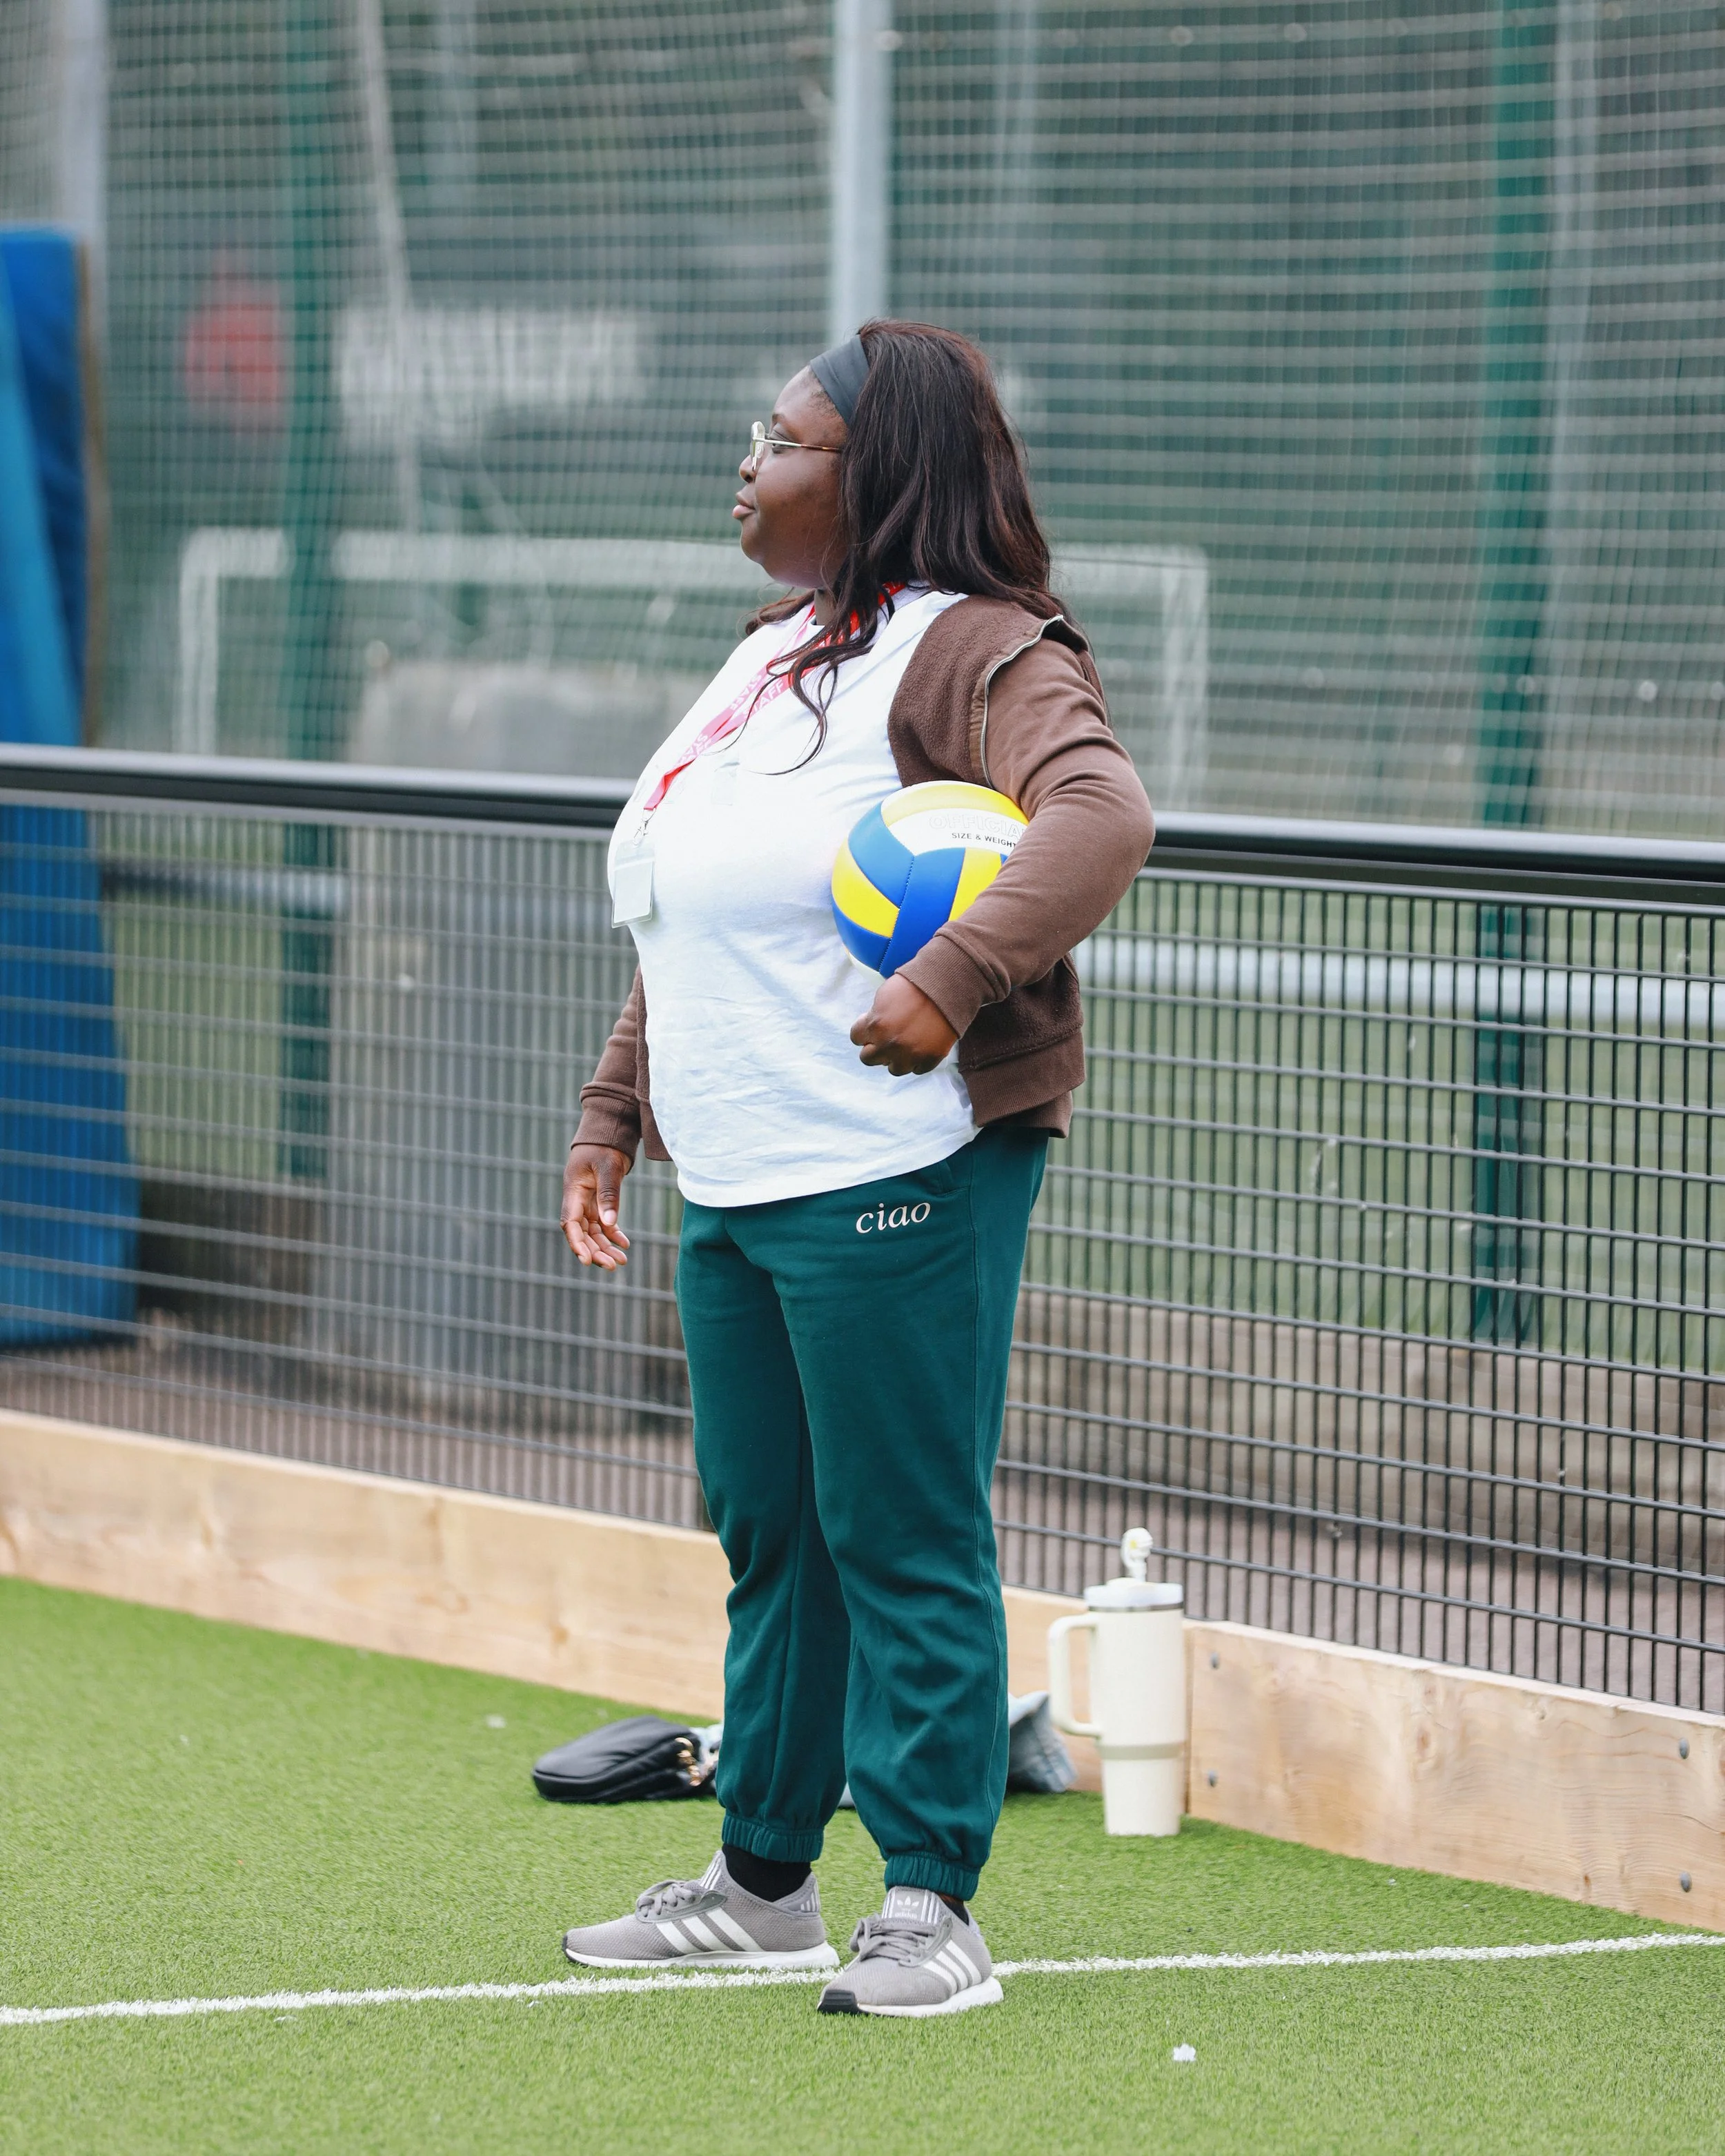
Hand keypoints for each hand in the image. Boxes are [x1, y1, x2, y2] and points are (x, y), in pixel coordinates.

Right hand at [561, 1144, 631, 1268]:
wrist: (609, 1131)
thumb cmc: (605, 1146)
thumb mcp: (608, 1168)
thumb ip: (608, 1195)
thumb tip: (609, 1224)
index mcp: (573, 1190)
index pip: (571, 1223)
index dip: (577, 1243)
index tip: (587, 1261)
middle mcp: (578, 1198)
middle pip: (582, 1232)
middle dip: (595, 1250)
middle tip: (613, 1266)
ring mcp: (588, 1200)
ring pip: (593, 1230)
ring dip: (605, 1246)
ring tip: (622, 1261)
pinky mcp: (599, 1200)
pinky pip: (603, 1222)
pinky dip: (613, 1234)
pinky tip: (624, 1244)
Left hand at [850, 976, 958, 1075]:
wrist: (947, 986)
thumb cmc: (914, 985)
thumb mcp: (883, 995)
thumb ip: (874, 1015)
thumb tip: (871, 1026)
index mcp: (875, 1026)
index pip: (856, 1038)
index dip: (864, 1031)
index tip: (872, 1027)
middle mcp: (890, 1044)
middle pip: (868, 1058)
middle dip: (875, 1047)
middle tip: (885, 1039)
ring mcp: (911, 1054)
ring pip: (893, 1069)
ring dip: (896, 1058)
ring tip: (904, 1046)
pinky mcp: (930, 1059)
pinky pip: (917, 1070)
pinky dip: (917, 1061)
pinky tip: (920, 1048)